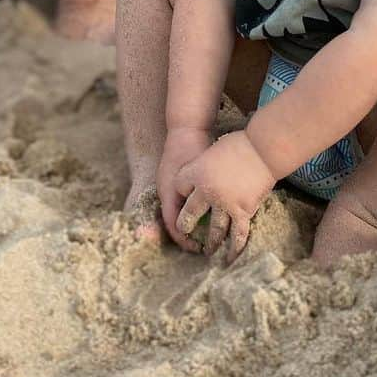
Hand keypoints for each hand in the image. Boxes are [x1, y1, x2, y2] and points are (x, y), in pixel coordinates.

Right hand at [157, 127, 212, 251]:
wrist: (186, 128)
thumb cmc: (191, 149)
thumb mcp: (195, 174)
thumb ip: (200, 195)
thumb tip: (210, 218)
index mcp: (167, 192)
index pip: (172, 225)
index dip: (185, 239)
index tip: (199, 247)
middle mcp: (166, 192)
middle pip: (174, 222)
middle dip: (187, 236)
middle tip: (204, 247)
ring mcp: (170, 186)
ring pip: (178, 213)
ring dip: (191, 225)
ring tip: (208, 234)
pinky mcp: (177, 181)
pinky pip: (182, 203)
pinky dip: (193, 212)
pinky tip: (209, 214)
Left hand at [174, 130, 276, 263]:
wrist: (262, 150)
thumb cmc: (240, 144)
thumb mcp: (214, 150)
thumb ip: (207, 164)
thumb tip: (208, 172)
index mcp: (197, 171)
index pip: (180, 186)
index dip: (181, 190)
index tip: (185, 195)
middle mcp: (206, 190)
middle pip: (189, 212)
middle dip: (186, 223)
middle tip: (184, 232)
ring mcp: (224, 203)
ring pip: (214, 228)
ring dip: (211, 241)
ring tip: (207, 251)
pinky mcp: (242, 211)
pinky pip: (236, 234)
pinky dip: (234, 247)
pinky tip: (230, 257)